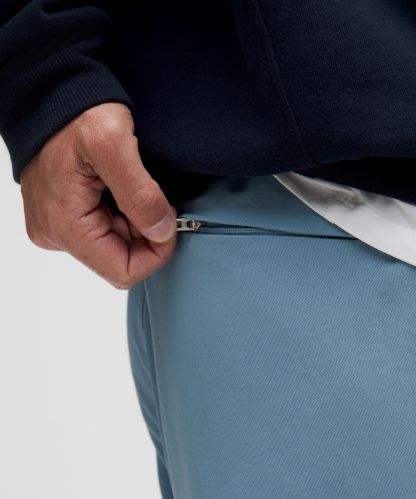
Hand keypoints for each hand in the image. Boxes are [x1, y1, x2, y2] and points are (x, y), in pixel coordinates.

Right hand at [20, 102, 176, 288]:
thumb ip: (140, 194)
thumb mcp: (113, 145)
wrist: (55, 96)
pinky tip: (123, 190)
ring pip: (115, 247)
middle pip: (120, 260)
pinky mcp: (65, 217)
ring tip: (135, 187)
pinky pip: (104, 232)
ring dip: (137, 223)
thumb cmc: (77, 114)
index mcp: (65, 225)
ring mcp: (59, 227)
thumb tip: (162, 232)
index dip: (156, 254)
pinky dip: (124, 216)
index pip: (122, 271)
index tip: (169, 222)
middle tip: (154, 197)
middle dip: (147, 235)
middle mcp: (56, 234)